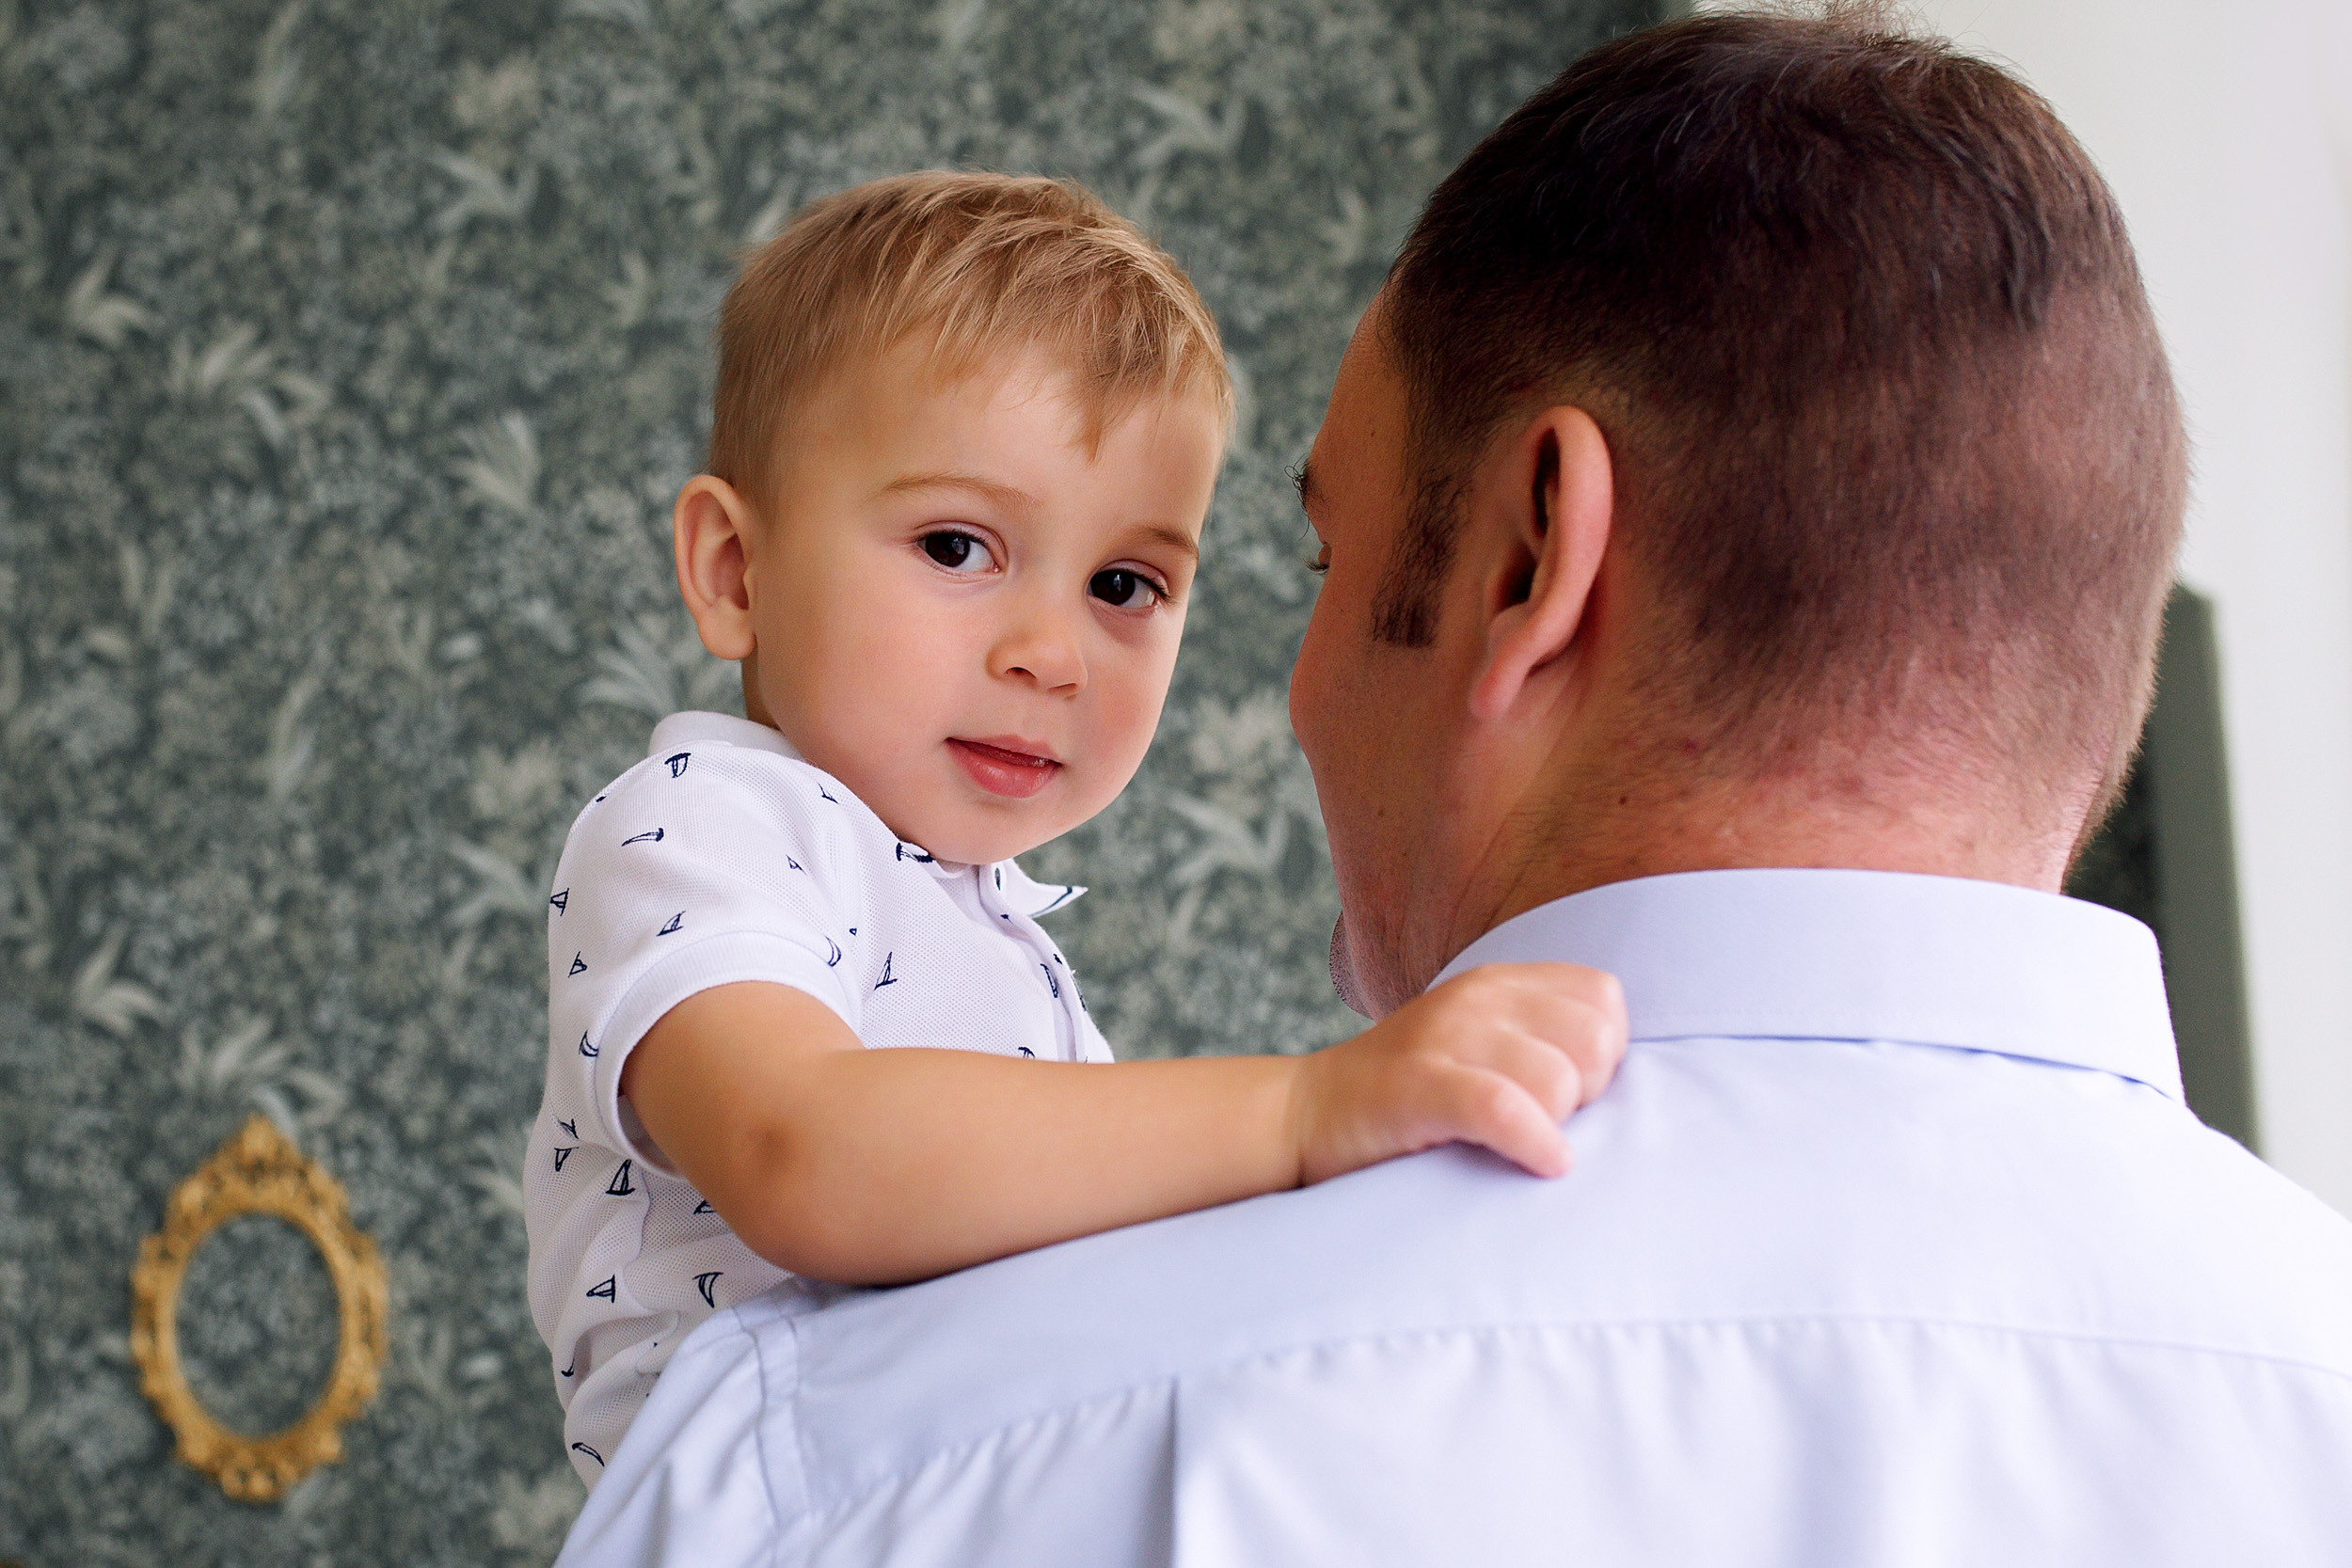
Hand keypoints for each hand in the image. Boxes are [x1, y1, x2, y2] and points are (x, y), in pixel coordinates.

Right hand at [1288, 962, 1626, 1184]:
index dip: (1604, 1055)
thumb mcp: (1478, 1047)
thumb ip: (1542, 1045)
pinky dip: (1534, 1142)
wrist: (1307, 1116)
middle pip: (1592, 1041)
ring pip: (1554, 1080)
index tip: (1569, 1094)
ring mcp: (1443, 1036)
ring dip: (1552, 1127)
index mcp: (1498, 983)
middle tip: (1543, 1123)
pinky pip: (1504, 1108)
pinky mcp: (1417, 1085)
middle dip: (1585, 1094)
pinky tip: (1540, 1162)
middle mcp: (1475, 997)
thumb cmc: (1411, 1100)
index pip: (1603, 999)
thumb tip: (1623, 1081)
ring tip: (1517, 1144)